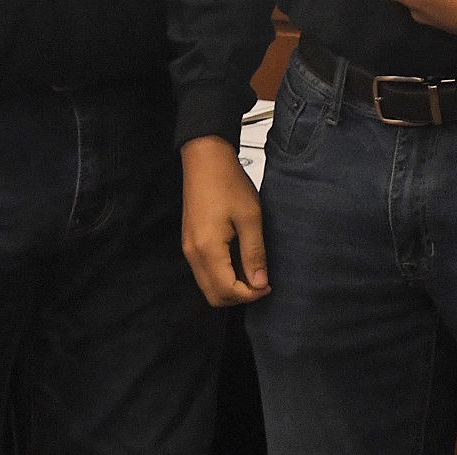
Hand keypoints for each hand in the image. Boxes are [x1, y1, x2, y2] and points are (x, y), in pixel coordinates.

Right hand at [180, 135, 269, 306]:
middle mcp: (193, 254)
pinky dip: (221, 276)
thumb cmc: (228, 183)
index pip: (226, 291)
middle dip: (239, 297)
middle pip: (213, 296)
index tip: (268, 286)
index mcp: (207, 249)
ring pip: (207, 286)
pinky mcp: (190, 243)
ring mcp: (188, 250)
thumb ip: (254, 253)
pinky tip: (239, 263)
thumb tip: (259, 283)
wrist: (205, 161)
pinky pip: (204, 272)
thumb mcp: (250, 217)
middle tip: (261, 283)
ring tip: (253, 273)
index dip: (249, 295)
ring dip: (230, 287)